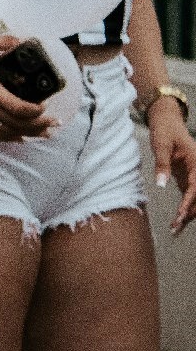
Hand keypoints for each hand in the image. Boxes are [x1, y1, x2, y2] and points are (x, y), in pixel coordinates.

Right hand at [0, 35, 56, 141]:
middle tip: (55, 122)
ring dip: (28, 134)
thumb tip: (21, 40)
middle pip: (16, 123)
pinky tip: (20, 137)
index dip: (35, 110)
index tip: (45, 104)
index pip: (17, 107)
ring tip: (44, 133)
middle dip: (39, 125)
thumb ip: (0, 42)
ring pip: (6, 132)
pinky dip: (9, 138)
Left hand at [148, 100, 195, 233]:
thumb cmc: (165, 131)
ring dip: (188, 215)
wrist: (168, 122)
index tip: (180, 214)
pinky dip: (186, 210)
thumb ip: (161, 165)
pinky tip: (177, 223)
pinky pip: (191, 198)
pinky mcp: (189, 180)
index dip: (189, 202)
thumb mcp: (161, 145)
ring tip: (174, 229)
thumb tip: (160, 185)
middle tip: (175, 227)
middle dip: (190, 214)